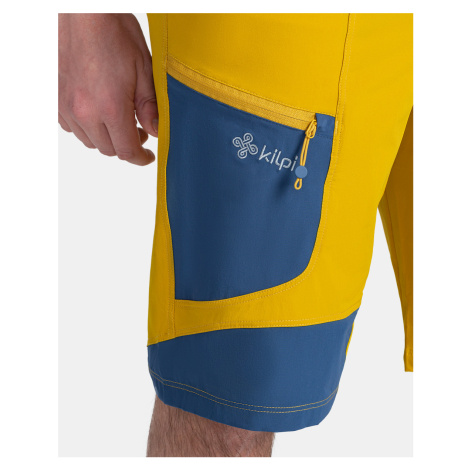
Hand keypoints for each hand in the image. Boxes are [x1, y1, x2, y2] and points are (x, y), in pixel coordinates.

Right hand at [58, 14, 156, 164]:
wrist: (81, 11)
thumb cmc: (112, 32)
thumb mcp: (144, 69)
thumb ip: (149, 106)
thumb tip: (155, 132)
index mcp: (111, 107)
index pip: (127, 151)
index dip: (140, 158)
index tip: (147, 157)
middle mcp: (84, 111)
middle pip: (108, 149)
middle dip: (126, 146)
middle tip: (138, 132)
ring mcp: (66, 105)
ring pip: (89, 140)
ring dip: (106, 137)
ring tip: (119, 120)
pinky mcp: (54, 97)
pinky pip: (71, 126)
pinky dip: (87, 127)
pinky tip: (97, 112)